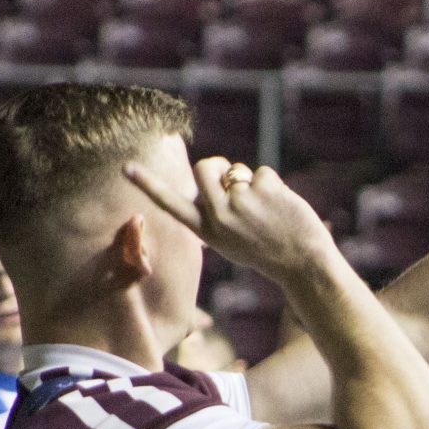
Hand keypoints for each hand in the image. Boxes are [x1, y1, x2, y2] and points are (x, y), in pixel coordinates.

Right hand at [126, 159, 336, 285]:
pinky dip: (273, 185)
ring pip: (236, 169)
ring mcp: (240, 201)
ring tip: (265, 209)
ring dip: (250, 181)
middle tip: (235, 184)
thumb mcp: (231, 239)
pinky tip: (281, 208)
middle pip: (205, 167)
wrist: (303, 262)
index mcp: (207, 231)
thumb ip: (217, 212)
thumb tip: (217, 176)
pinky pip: (262, 172)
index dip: (148, 185)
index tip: (126, 168)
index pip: (171, 204)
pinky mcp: (262, 188)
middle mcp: (218, 216)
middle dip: (218, 167)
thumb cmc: (266, 249)